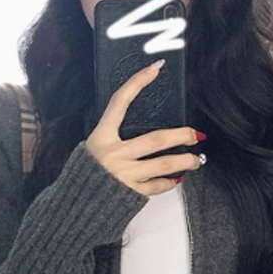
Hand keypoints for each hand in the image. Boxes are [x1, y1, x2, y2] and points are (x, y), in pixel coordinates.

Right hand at [85, 61, 205, 195]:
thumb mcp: (96, 147)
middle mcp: (113, 154)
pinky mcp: (130, 193)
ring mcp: (123, 174)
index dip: (137, 83)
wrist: (76, 205)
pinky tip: (177, 178)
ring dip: (185, 161)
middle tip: (196, 134)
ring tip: (196, 159)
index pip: (120, 103)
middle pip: (155, 139)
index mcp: (101, 137)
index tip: (155, 68)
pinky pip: (156, 185)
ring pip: (163, 164)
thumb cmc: (87, 173)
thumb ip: (115, 136)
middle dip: (181, 135)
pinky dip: (169, 182)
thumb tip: (148, 131)